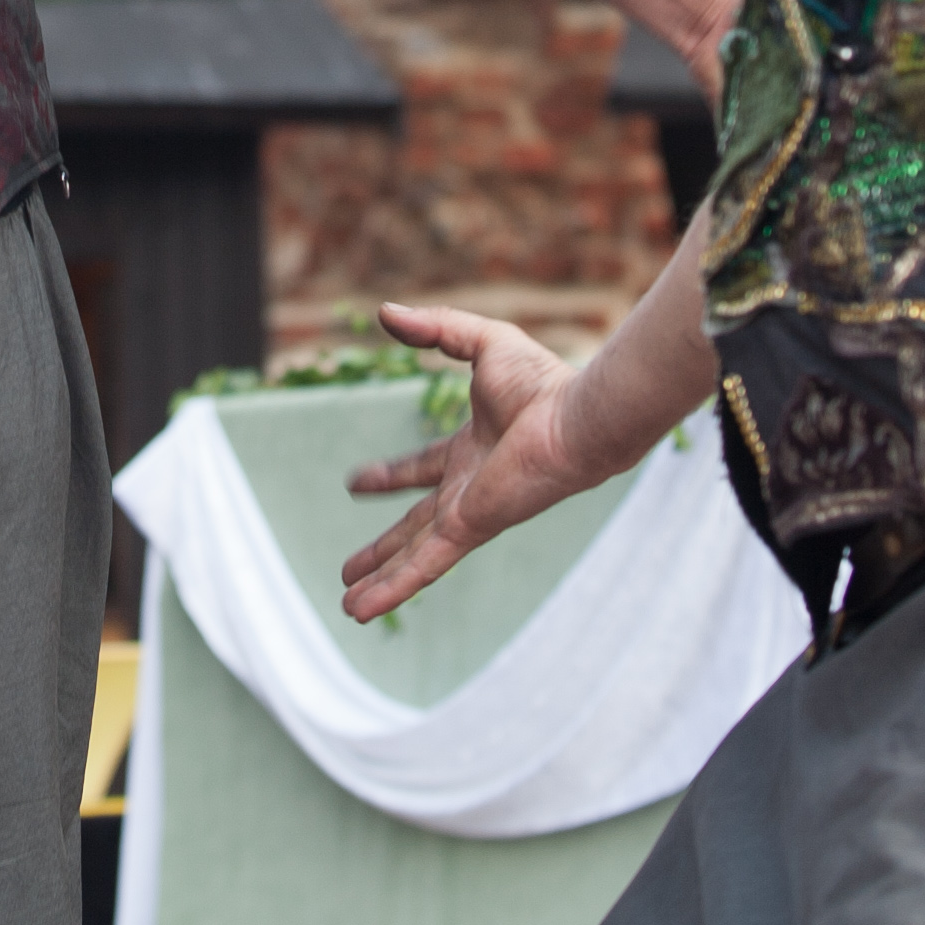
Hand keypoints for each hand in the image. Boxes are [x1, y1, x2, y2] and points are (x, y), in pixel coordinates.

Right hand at [334, 302, 607, 620]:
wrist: (575, 418)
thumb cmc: (544, 382)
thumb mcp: (482, 341)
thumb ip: (434, 327)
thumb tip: (385, 312)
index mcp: (473, 450)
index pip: (422, 469)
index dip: (389, 477)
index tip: (357, 483)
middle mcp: (469, 488)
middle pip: (414, 526)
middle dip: (383, 548)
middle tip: (351, 568)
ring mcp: (468, 514)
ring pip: (414, 557)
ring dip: (382, 581)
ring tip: (350, 607)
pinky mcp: (469, 529)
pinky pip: (422, 566)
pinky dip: (392, 590)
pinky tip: (362, 611)